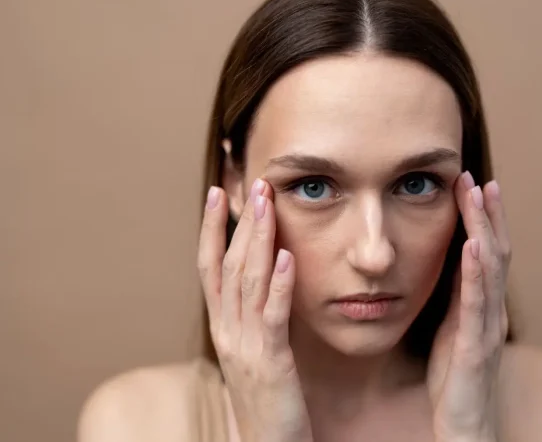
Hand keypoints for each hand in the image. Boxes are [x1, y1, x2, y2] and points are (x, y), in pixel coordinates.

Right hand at [198, 179, 312, 441]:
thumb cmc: (264, 399)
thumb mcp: (252, 351)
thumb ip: (252, 316)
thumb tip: (262, 279)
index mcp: (223, 326)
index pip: (211, 267)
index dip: (213, 229)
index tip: (219, 193)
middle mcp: (227, 331)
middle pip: (229, 266)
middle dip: (239, 222)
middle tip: (251, 184)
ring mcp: (246, 346)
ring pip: (248, 283)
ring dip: (258, 240)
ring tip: (266, 204)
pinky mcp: (271, 362)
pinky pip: (273, 317)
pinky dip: (279, 284)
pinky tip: (288, 256)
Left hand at [427, 172, 511, 441]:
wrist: (463, 423)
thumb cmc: (455, 375)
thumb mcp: (452, 326)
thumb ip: (457, 295)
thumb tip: (452, 259)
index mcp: (482, 304)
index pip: (487, 251)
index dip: (482, 217)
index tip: (471, 183)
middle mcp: (491, 310)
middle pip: (496, 251)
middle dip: (487, 213)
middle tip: (479, 177)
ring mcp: (487, 327)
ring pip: (491, 269)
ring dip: (485, 229)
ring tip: (478, 196)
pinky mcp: (474, 346)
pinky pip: (476, 304)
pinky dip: (476, 272)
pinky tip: (473, 246)